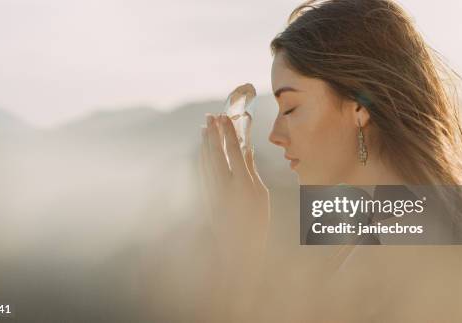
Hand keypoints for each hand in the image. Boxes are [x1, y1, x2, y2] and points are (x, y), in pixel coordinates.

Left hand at [199, 113, 269, 266]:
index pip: (233, 151)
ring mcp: (212, 192)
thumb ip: (251, 169)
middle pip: (215, 152)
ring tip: (204, 127)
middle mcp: (224, 186)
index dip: (228, 132)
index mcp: (242, 184)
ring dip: (204, 142)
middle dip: (212, 132)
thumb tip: (246, 149)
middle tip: (211, 116)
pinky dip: (201, 157)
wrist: (237, 248)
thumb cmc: (256, 221)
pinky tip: (202, 149)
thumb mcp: (260, 194)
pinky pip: (201, 171)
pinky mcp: (205, 197)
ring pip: (205, 160)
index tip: (225, 117)